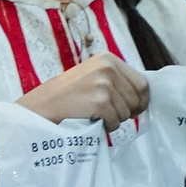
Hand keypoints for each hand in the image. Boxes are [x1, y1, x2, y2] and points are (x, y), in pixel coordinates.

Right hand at [17, 53, 148, 129]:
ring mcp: (103, 84)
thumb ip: (116, 80)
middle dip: (128, 112)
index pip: (143, 83)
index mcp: (108, 59)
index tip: (134, 110)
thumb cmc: (67, 95)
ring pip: (127, 112)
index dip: (141, 100)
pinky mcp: (99, 101)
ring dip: (115, 120)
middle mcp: (108, 68)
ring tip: (95, 116)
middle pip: (137, 99)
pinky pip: (116, 122)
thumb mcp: (93, 76)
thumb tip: (143, 95)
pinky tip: (93, 121)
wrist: (41, 106)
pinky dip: (107, 127)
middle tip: (111, 115)